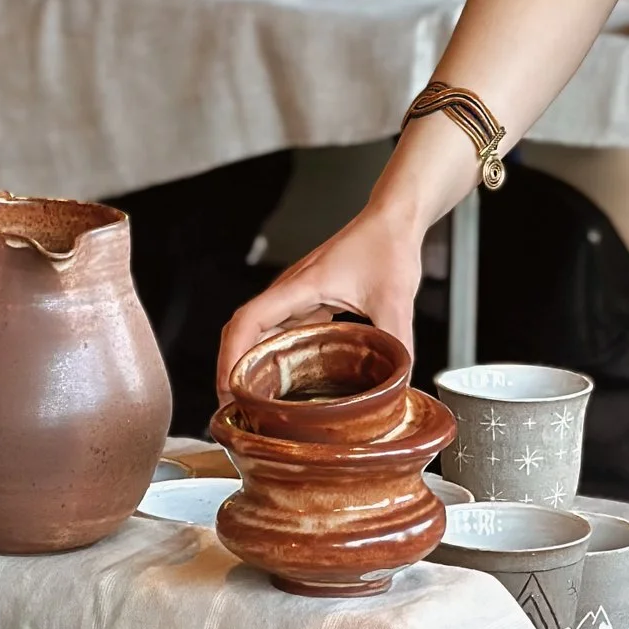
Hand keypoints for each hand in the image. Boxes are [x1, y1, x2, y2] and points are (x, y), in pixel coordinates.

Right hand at [218, 205, 427, 384]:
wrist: (393, 220)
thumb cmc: (388, 246)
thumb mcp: (395, 299)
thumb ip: (397, 343)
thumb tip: (398, 384)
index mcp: (300, 287)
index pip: (248, 321)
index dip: (231, 357)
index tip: (229, 389)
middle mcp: (290, 291)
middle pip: (244, 332)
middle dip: (233, 369)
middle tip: (237, 408)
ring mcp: (298, 297)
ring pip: (260, 333)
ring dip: (251, 364)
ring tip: (253, 403)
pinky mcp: (310, 302)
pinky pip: (282, 332)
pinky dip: (274, 356)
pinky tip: (285, 382)